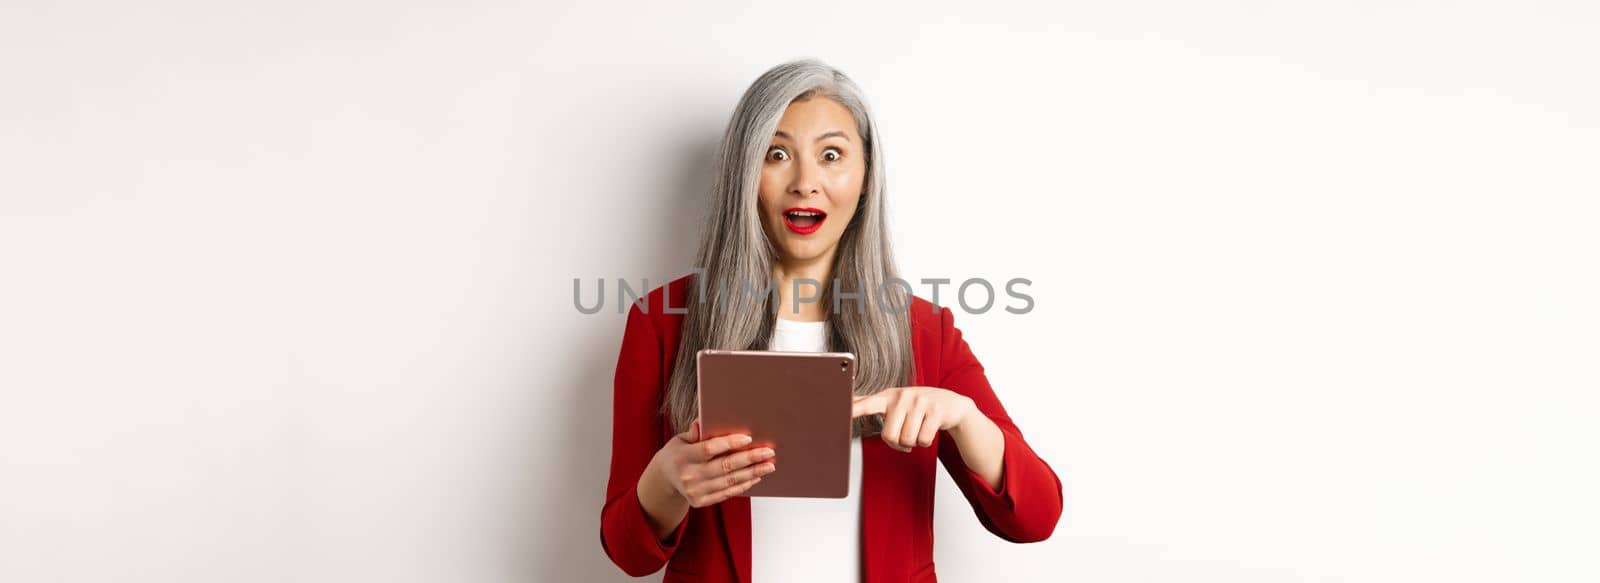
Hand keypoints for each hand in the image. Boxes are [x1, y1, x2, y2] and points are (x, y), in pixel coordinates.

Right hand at [651, 419, 777, 506]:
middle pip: (725, 466)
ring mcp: (695, 491)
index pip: (709, 449)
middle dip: (750, 458)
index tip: (748, 438)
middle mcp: (689, 475)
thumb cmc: (677, 454)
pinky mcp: (700, 502)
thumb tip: (702, 421)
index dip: (729, 443)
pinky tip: (756, 477)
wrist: (663, 480)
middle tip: (768, 452)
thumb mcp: (680, 439)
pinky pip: (727, 493)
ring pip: (730, 481)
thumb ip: (694, 432)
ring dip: (752, 473)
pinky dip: (744, 485)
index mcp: (683, 456)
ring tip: (769, 465)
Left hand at [851, 386, 978, 452]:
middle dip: (898, 443)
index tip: (843, 411)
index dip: (855, 409)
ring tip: (917, 430)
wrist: (951, 404)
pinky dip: (925, 442)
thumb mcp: (894, 401)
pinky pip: (923, 440)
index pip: (868, 403)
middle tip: (905, 435)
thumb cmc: (918, 406)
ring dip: (913, 443)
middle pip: (889, 436)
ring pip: (907, 440)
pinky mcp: (936, 411)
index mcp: (889, 396)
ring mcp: (920, 402)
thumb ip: (872, 403)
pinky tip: (928, 430)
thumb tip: (850, 403)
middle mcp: (903, 396)